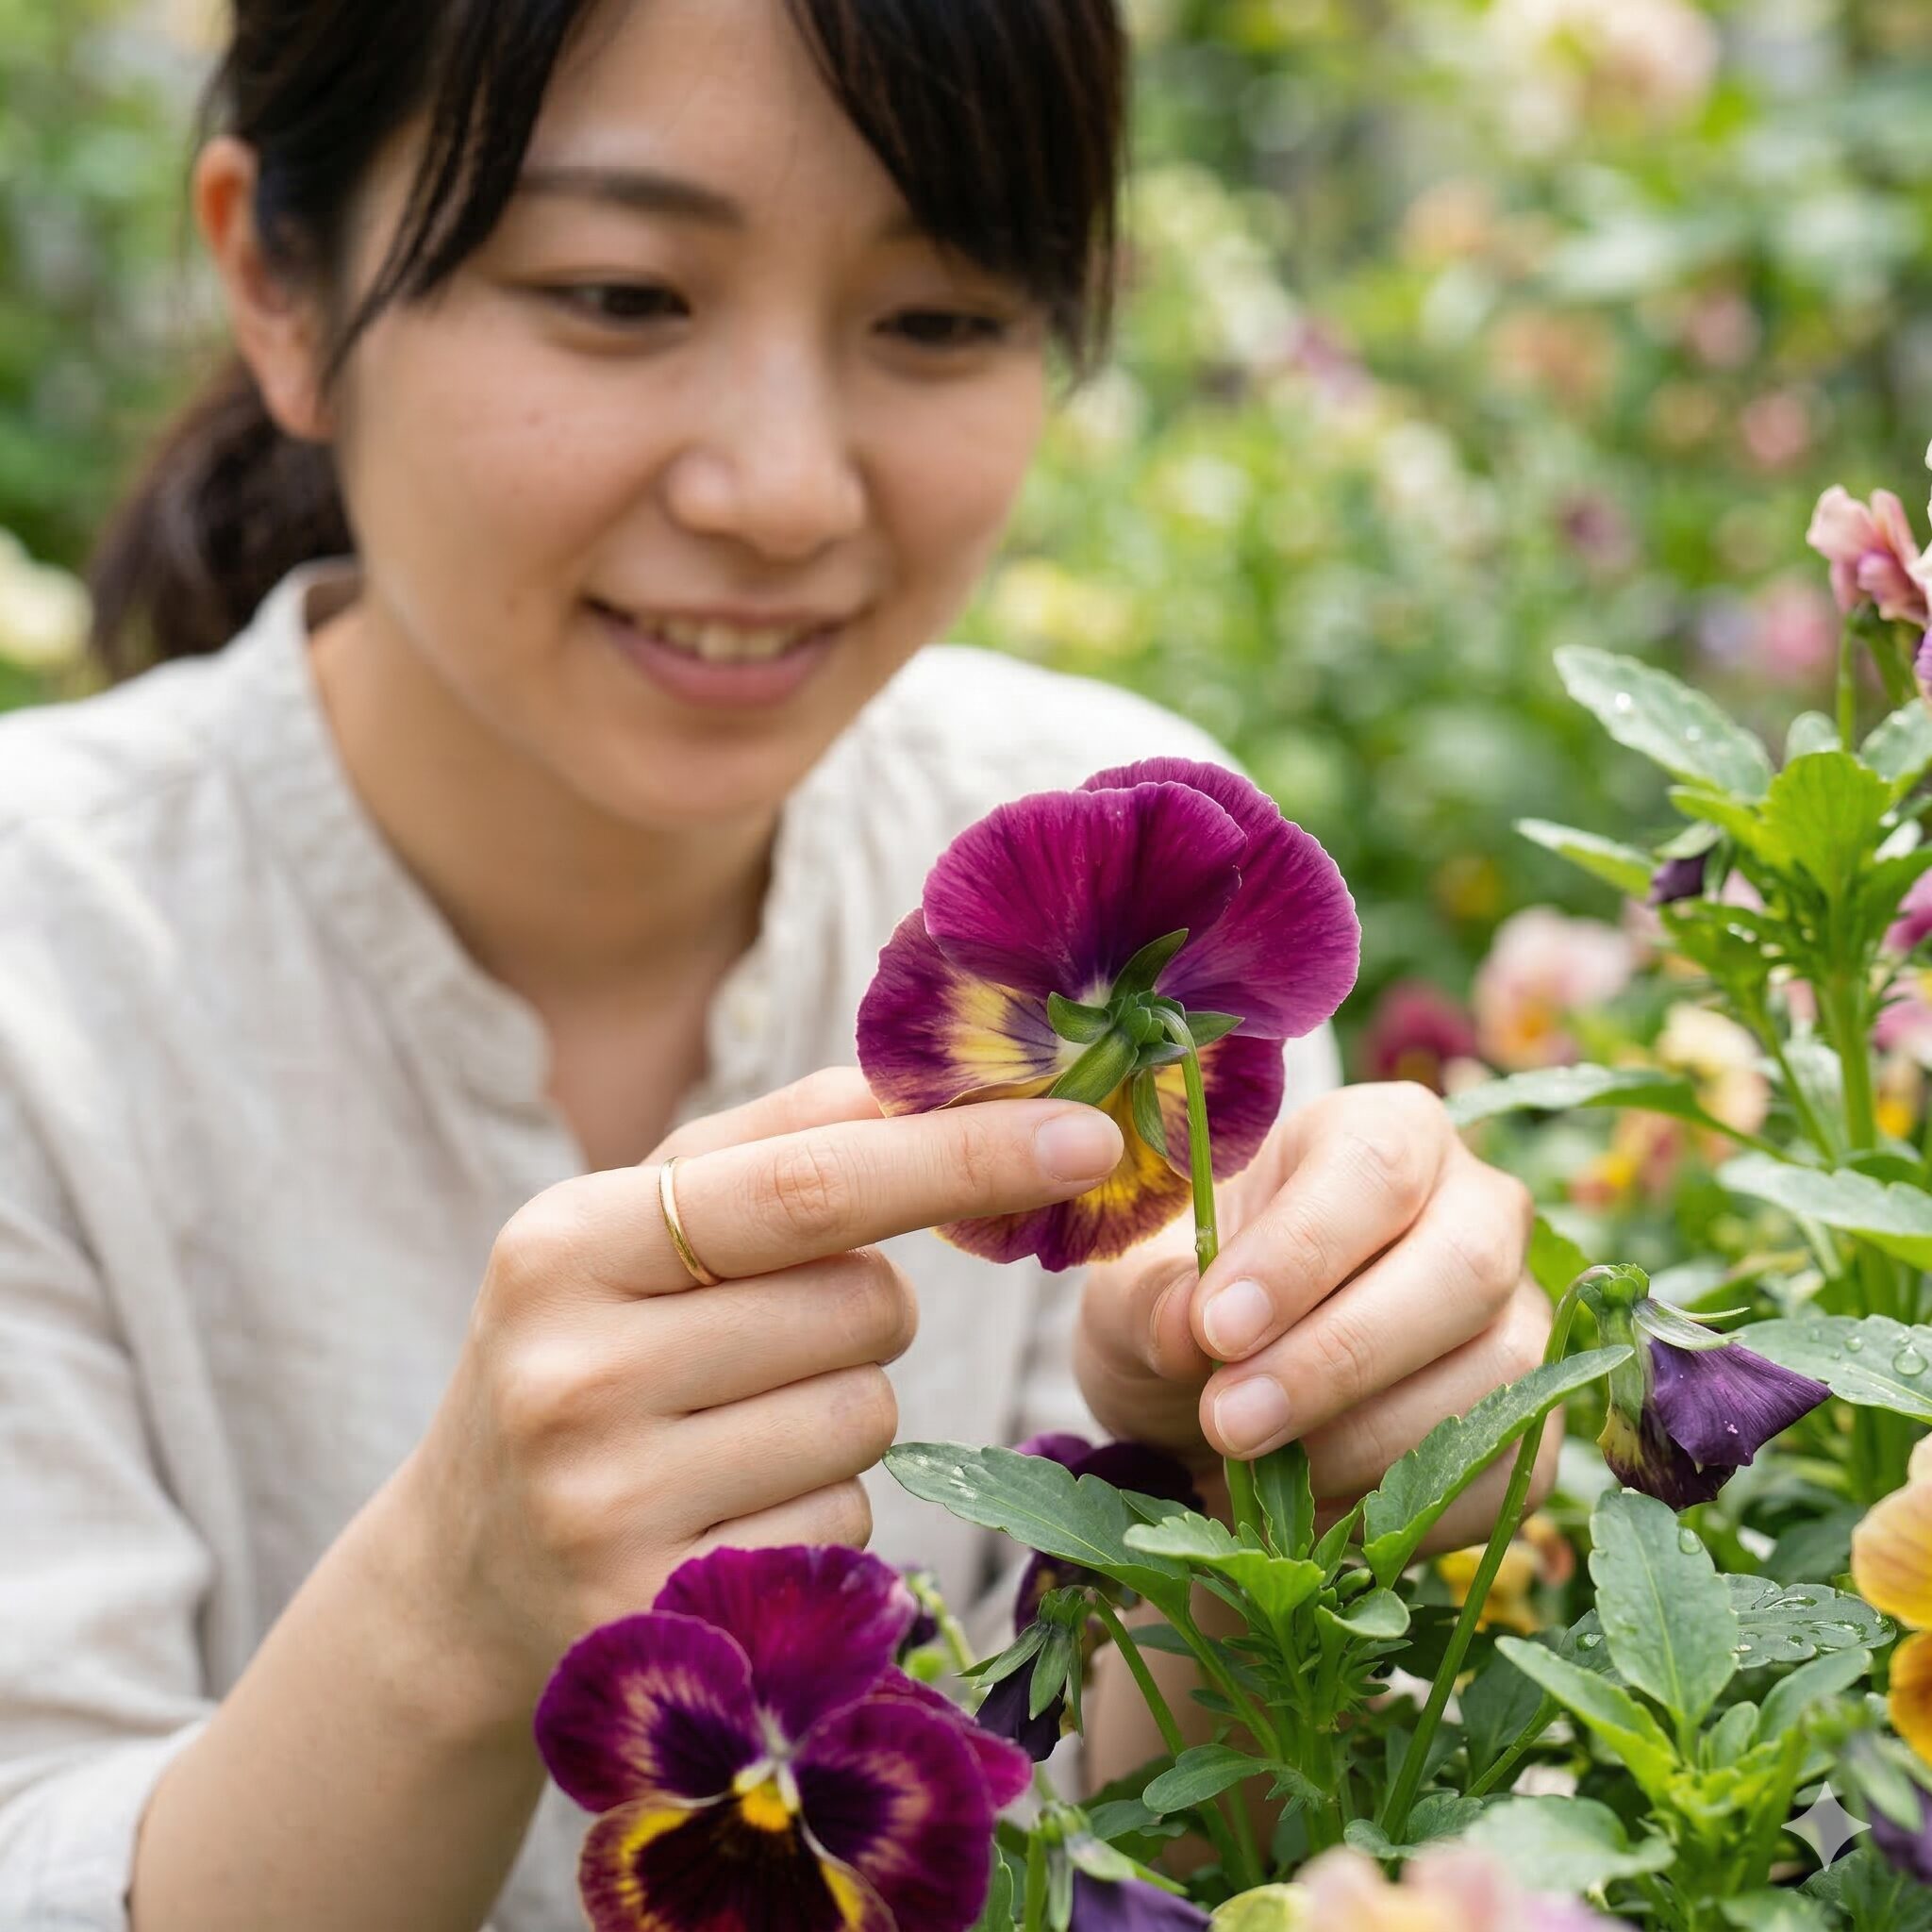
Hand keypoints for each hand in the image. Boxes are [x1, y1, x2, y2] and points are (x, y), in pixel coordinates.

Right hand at [386, 1070, 1125, 1714]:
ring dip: (842, 1413)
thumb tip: (946, 1078)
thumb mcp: (635, 1229)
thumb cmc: (588, 1355)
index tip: (1088, 1132)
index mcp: (565, 1244)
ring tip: (728, 1428)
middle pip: (865, 1308)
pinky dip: (823, 1512)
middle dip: (869, 1307)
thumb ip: (784, 1142)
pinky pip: (850, 1530)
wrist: (463, 1579)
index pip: (808, 1188)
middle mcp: (573, 1376)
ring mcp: (609, 1514)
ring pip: (871, 1422)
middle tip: (768, 1333)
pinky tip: (726, 1514)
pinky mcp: (661, 1624)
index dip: (962, 1156)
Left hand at [1076, 1081, 1552, 1548]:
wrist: (1216, 1408)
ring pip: (1497, 1373)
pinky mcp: (1532, 1421)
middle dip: (1339, 1357)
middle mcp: (1478, 1207)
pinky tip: (1309, 1512)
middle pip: (1462, 1266)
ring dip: (1365, 1439)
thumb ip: (1154, 1297)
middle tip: (1227, 1420)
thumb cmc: (1188, 1310)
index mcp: (1382, 1133)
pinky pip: (1505, 1469)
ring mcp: (1520, 1314)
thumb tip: (1188, 1327)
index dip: (1302, 1250)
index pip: (1375, 1166)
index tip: (1217, 1328)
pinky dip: (1403, 1506)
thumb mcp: (1136, 1290)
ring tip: (1252, 1470)